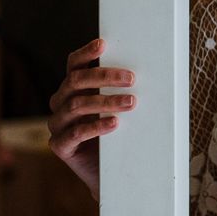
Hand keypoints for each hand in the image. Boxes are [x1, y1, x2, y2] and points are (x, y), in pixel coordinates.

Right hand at [47, 38, 136, 201]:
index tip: (103, 44)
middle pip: (76, 81)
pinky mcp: (60, 146)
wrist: (112, 171)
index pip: (75, 64)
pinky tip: (114, 123)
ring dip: (106, 101)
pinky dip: (96, 126)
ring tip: (131, 102)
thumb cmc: (120, 131)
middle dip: (105, 76)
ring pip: (76, 105)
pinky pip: (74, 133)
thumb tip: (158, 63)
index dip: (86, 53)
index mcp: (74, 86)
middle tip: (132, 79)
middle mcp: (61, 101)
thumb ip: (127, 86)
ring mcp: (58, 124)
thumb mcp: (123, 103)